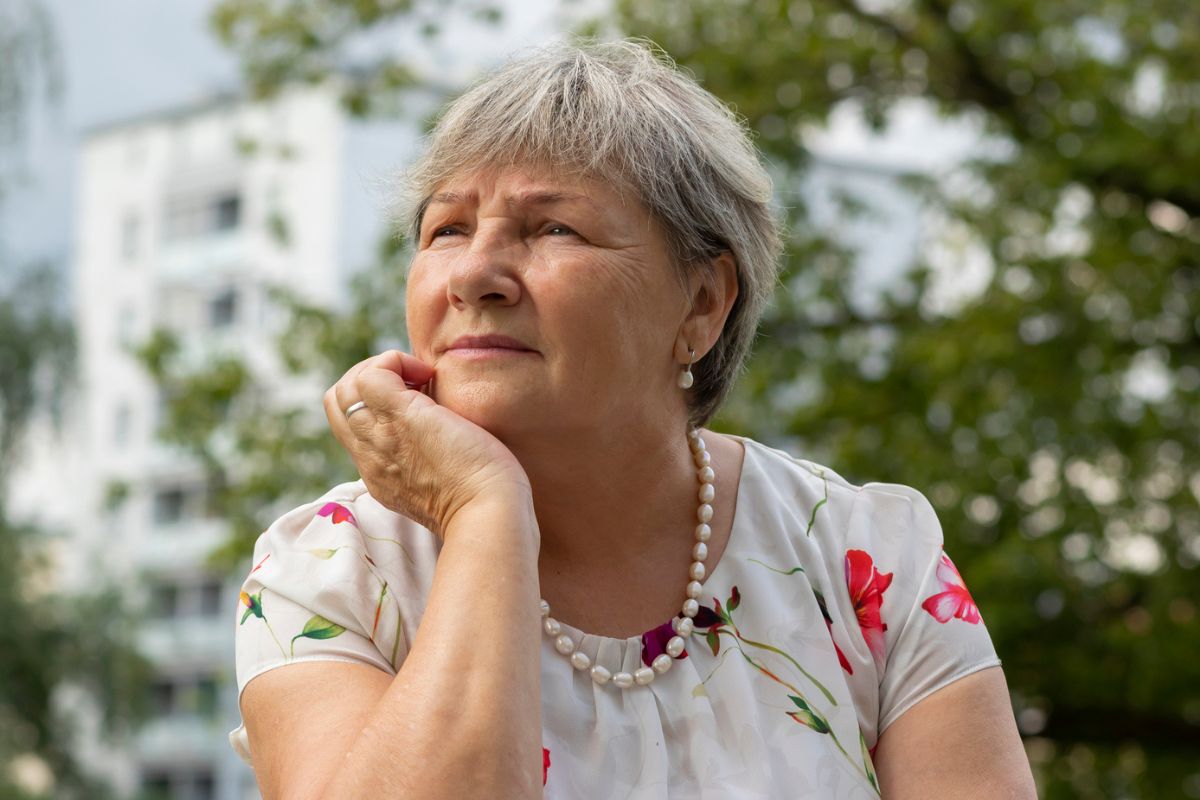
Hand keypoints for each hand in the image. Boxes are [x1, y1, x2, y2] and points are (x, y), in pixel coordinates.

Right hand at [323, 350, 530, 537]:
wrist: (488, 512)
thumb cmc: (484, 499)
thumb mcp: (440, 483)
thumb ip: (427, 461)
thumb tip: (442, 427)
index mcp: (379, 474)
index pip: (349, 426)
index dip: (372, 402)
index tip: (413, 401)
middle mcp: (370, 457)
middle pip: (336, 403)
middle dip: (368, 380)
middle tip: (412, 384)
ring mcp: (379, 436)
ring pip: (344, 389)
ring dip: (382, 370)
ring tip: (421, 380)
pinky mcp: (399, 415)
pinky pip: (371, 374)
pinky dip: (396, 362)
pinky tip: (428, 377)